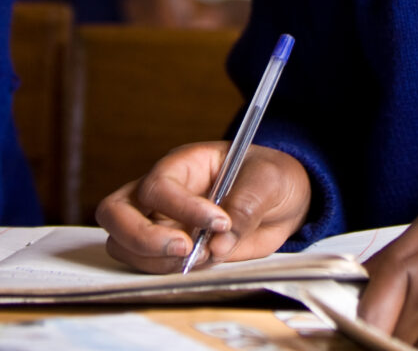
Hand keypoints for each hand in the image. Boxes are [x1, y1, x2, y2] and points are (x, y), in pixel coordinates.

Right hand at [95, 142, 310, 272]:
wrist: (283, 200)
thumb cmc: (270, 177)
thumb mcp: (268, 180)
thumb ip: (245, 206)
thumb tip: (218, 243)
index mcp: (185, 164)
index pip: (159, 185)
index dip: (181, 207)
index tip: (218, 222)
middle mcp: (162, 193)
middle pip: (115, 213)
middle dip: (142, 237)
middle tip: (185, 250)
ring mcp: (161, 223)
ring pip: (122, 244)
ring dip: (155, 261)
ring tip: (203, 256)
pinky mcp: (168, 251)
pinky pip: (145, 266)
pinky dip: (165, 273)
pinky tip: (202, 263)